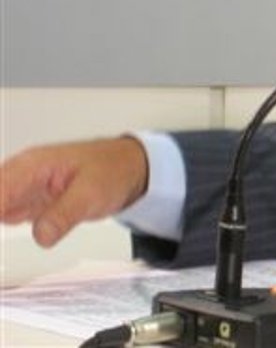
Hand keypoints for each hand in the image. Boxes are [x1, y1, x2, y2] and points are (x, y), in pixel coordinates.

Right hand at [0, 137, 148, 246]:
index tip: (2, 222)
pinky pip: (1, 214)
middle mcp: (19, 176)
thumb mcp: (92, 193)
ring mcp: (21, 189)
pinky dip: (0, 222)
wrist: (129, 167)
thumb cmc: (112, 169)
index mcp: (31, 166)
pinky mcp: (26, 202)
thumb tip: (40, 236)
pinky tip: (4, 242)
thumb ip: (64, 214)